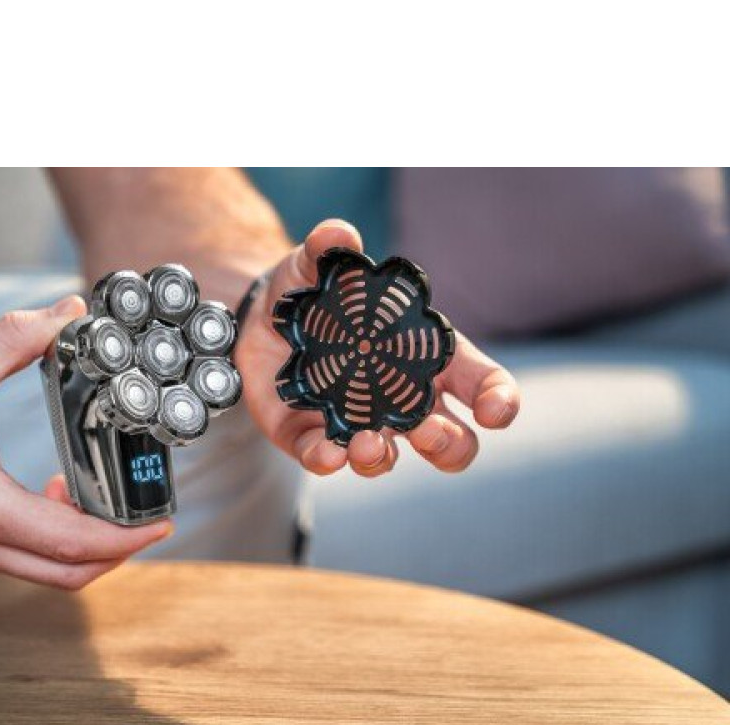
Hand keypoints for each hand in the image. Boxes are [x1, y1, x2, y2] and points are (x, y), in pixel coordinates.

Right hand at [0, 296, 170, 588]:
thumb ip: (17, 338)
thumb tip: (69, 312)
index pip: (75, 544)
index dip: (128, 538)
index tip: (163, 522)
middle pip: (68, 575)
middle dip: (116, 552)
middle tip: (144, 520)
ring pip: (43, 572)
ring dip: (81, 545)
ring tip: (95, 494)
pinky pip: (17, 560)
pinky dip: (48, 540)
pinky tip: (51, 495)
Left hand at [234, 220, 521, 476]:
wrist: (256, 320)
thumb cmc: (311, 292)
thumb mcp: (318, 264)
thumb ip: (332, 248)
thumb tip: (339, 234)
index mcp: (423, 356)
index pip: (479, 383)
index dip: (498, 399)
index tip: (495, 411)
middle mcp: (399, 400)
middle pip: (450, 440)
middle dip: (449, 445)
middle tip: (428, 432)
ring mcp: (358, 423)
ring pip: (389, 458)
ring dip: (384, 457)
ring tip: (369, 443)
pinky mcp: (312, 437)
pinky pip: (327, 459)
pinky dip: (329, 460)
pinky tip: (328, 452)